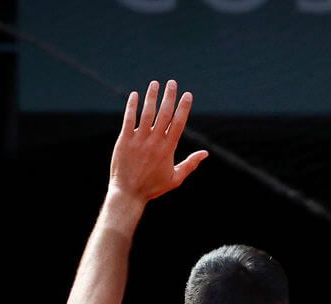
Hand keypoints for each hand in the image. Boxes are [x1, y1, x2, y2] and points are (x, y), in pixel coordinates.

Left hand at [108, 79, 207, 203]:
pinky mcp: (125, 140)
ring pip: (147, 113)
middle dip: (169, 96)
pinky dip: (132, 106)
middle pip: (164, 114)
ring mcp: (139, 140)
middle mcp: (154, 141)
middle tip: (172, 82)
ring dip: (152, 96)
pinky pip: (129, 119)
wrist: (129, 193)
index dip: (184, 107)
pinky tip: (135, 95)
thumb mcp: (175, 179)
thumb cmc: (152, 187)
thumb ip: (190, 164)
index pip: (178, 123)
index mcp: (168, 149)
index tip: (187, 94)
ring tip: (155, 83)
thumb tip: (206, 153)